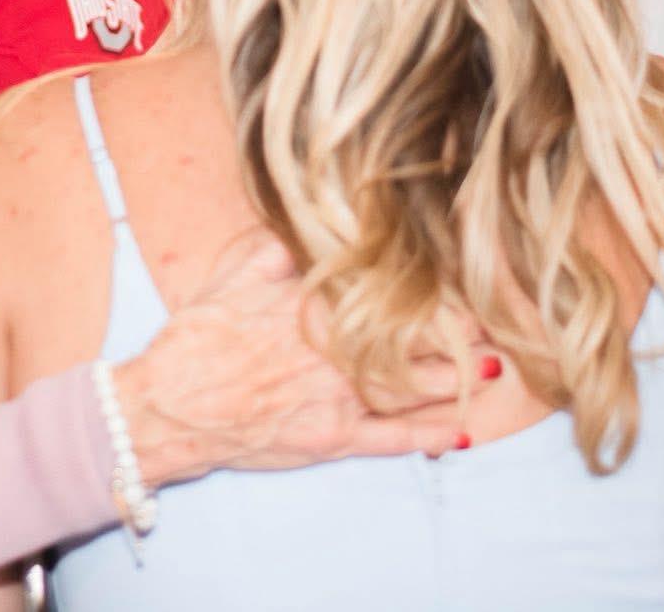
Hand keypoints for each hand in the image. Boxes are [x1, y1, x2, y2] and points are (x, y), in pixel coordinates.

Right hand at [114, 232, 473, 485]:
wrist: (167, 406)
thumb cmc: (196, 340)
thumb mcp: (233, 277)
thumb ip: (277, 250)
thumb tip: (306, 224)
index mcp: (316, 305)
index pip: (386, 295)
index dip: (430, 293)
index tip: (461, 286)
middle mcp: (336, 349)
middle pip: (413, 339)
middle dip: (459, 335)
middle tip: (496, 327)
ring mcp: (338, 397)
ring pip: (414, 387)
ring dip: (459, 379)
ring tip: (494, 371)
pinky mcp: (330, 439)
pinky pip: (392, 440)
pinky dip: (430, 436)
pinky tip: (461, 432)